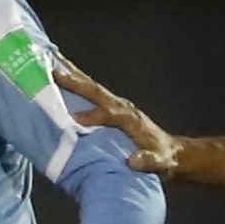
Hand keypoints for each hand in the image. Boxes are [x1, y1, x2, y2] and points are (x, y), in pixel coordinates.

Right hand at [52, 59, 181, 177]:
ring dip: (73, 74)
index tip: (72, 118)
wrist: (170, 151)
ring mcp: (117, 104)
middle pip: (97, 92)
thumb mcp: (160, 163)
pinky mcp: (112, 106)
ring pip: (92, 86)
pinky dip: (77, 79)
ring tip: (53, 60)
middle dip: (76, 83)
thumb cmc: (163, 158)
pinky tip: (64, 71)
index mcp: (132, 120)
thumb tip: (133, 161)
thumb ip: (148, 161)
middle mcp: (123, 107)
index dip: (92, 115)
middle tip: (54, 72)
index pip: (110, 115)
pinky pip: (92, 91)